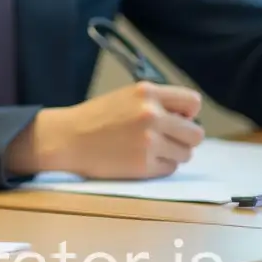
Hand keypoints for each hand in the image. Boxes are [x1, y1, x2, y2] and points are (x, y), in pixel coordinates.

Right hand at [12, 82, 204, 178]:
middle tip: (163, 140)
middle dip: (183, 139)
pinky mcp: (144, 165)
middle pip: (196, 134)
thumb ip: (156, 104)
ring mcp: (149, 141)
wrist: (66, 139)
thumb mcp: (125, 97)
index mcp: (147, 92)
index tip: (176, 120)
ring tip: (146, 149)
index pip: (192, 102)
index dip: (188, 114)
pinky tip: (137, 159)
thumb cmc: (94, 118)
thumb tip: (187, 121)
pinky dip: (158, 166)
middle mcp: (152, 114)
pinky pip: (169, 168)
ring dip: (171, 154)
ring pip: (185, 154)